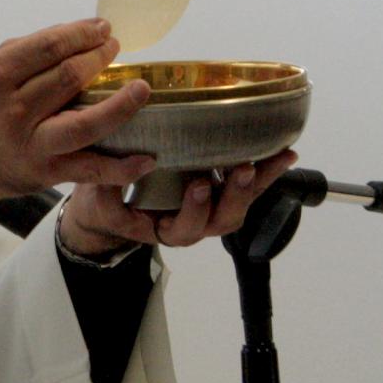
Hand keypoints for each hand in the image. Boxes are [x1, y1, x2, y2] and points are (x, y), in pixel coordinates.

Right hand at [0, 19, 155, 226]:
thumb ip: (26, 51)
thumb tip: (76, 31)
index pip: (48, 47)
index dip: (82, 34)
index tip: (103, 28)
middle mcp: (13, 112)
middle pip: (69, 77)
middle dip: (100, 58)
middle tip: (115, 48)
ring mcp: (32, 145)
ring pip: (85, 123)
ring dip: (120, 105)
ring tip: (141, 89)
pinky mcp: (46, 173)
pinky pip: (90, 170)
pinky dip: (122, 168)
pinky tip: (146, 158)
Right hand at [57, 151, 298, 255]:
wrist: (111, 207)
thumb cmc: (105, 204)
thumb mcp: (98, 199)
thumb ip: (109, 188)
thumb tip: (127, 165)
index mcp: (166, 231)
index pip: (185, 228)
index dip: (194, 209)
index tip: (197, 184)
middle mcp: (195, 224)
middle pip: (223, 220)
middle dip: (236, 195)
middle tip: (244, 169)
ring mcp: (210, 208)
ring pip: (242, 203)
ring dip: (261, 182)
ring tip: (279, 157)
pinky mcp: (219, 191)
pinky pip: (248, 185)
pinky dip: (267, 170)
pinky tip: (284, 152)